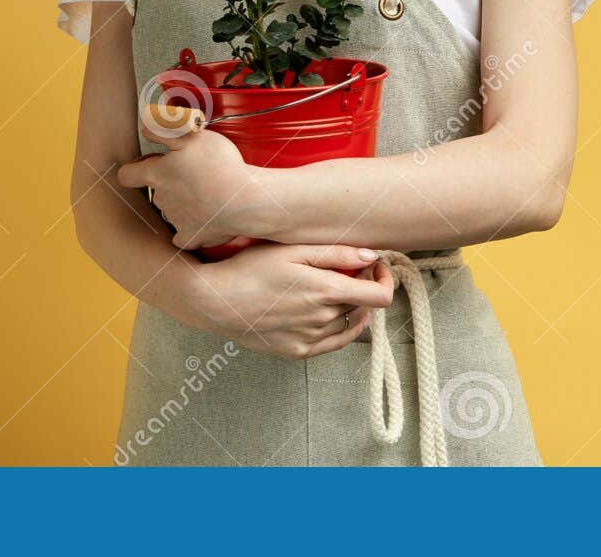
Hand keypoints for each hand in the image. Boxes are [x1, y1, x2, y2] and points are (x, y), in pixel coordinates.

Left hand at [117, 107, 270, 249]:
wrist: (244, 200)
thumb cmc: (218, 165)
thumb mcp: (191, 136)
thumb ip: (163, 131)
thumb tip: (144, 128)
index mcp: (157, 175)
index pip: (127, 175)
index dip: (133, 169)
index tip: (146, 165)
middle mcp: (161, 199)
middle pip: (155, 191)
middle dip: (167, 183)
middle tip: (192, 172)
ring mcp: (176, 220)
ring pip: (171, 211)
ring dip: (181, 203)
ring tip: (205, 192)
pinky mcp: (192, 236)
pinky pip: (183, 236)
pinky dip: (190, 228)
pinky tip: (203, 219)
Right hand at [189, 242, 395, 359]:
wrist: (216, 301)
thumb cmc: (250, 267)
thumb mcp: (293, 250)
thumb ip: (336, 253)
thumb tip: (372, 257)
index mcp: (326, 292)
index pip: (380, 297)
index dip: (384, 280)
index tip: (375, 268)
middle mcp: (322, 319)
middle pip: (363, 306)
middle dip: (361, 287)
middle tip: (344, 271)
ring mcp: (310, 338)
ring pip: (349, 324)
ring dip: (349, 308)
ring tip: (329, 289)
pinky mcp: (298, 351)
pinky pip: (332, 343)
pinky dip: (338, 328)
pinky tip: (326, 313)